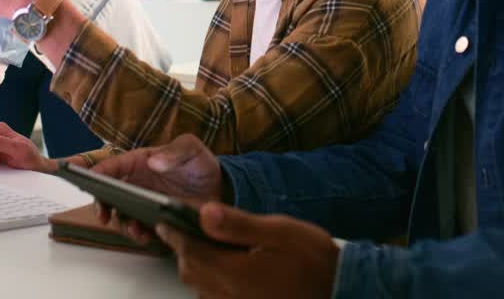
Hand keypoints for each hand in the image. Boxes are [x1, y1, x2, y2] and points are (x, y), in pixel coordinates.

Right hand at [91, 134, 222, 240]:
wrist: (220, 189)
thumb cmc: (200, 164)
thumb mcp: (191, 149)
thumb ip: (175, 151)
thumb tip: (155, 161)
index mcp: (139, 162)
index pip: (112, 166)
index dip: (96, 172)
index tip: (88, 180)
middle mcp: (136, 184)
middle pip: (107, 194)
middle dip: (100, 204)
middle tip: (102, 213)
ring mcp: (142, 204)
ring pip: (120, 215)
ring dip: (121, 223)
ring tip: (132, 227)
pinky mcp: (153, 222)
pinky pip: (138, 230)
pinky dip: (138, 234)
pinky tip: (144, 234)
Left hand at [156, 202, 338, 298]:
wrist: (339, 290)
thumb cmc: (313, 261)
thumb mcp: (278, 231)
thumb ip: (237, 224)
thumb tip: (204, 213)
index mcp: (233, 272)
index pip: (190, 252)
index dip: (174, 235)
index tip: (164, 223)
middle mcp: (229, 296)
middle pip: (191, 273)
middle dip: (184, 251)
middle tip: (181, 232)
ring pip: (201, 288)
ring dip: (198, 268)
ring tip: (204, 247)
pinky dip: (213, 283)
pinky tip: (226, 270)